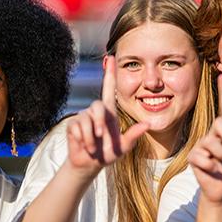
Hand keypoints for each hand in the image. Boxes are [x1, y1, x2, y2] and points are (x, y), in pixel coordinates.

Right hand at [64, 55, 148, 178]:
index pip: (109, 89)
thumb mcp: (123, 147)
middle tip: (101, 136)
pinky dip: (84, 140)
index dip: (110, 74)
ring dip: (92, 136)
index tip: (111, 57)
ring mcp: (83, 117)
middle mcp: (96, 112)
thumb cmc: (108, 153)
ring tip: (93, 146)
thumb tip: (147, 125)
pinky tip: (85, 146)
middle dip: (100, 122)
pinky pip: (78, 128)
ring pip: (87, 119)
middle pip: (97, 105)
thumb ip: (134, 135)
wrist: (90, 164)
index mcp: (110, 113)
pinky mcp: (73, 125)